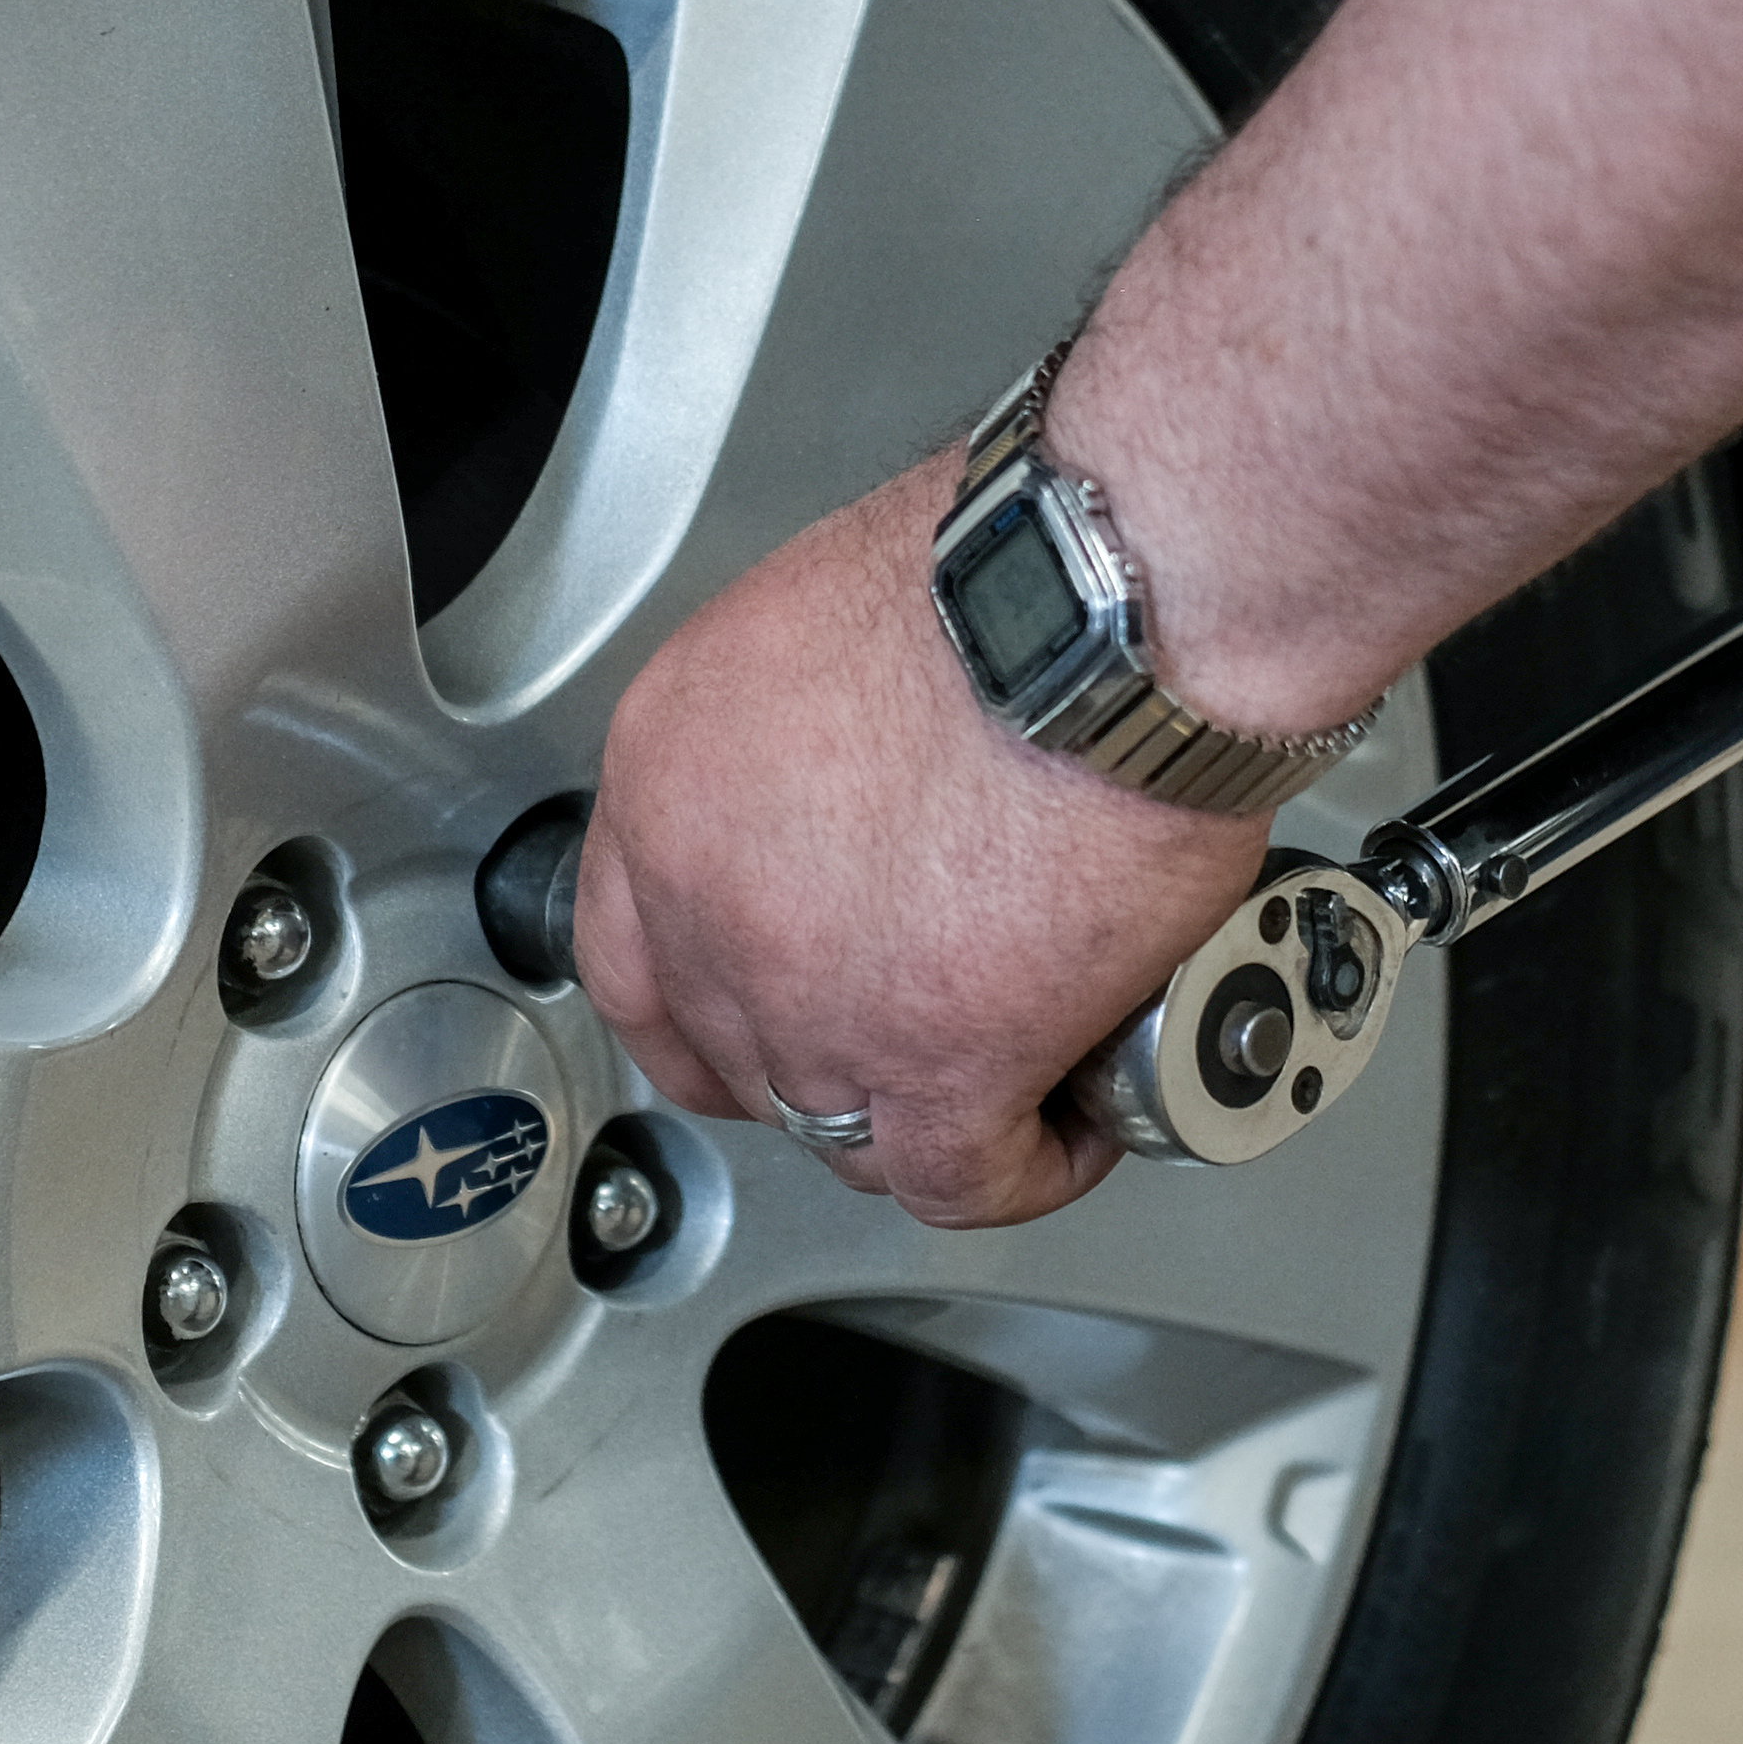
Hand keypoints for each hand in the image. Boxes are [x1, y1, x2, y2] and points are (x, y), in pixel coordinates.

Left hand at [570, 460, 1263, 1226]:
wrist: (1109, 600)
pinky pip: (957, 1178)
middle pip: (736, 1051)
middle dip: (830, 1060)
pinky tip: (1075, 1126)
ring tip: (1016, 1073)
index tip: (774, 1008)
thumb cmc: (1013, 565)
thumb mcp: (837, 617)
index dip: (708, 1005)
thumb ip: (814, 724)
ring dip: (921, 1120)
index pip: (634, 948)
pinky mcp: (935, 1060)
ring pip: (838, 1129)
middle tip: (920, 1031)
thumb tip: (873, 776)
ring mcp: (806, 995)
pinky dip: (1023, 1168)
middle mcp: (708, 895)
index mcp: (674, 770)